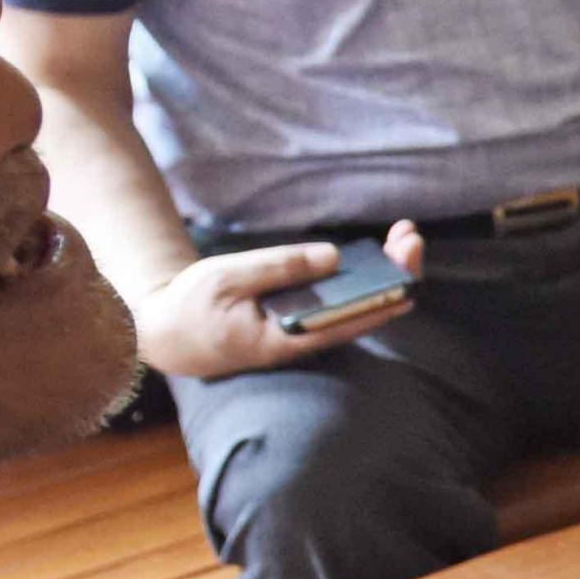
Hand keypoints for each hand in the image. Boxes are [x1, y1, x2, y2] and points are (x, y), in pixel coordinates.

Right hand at [129, 226, 422, 380]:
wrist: (167, 331)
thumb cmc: (193, 304)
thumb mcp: (230, 278)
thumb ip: (281, 268)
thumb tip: (334, 258)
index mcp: (284, 340)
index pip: (345, 323)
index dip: (381, 300)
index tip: (409, 277)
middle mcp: (301, 341)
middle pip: (360, 312)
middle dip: (391, 275)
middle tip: (412, 238)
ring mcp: (301, 332)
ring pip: (354, 305)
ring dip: (381, 273)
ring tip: (405, 237)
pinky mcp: (297, 320)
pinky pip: (338, 302)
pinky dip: (359, 277)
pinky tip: (380, 255)